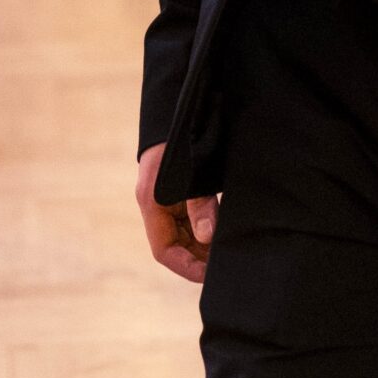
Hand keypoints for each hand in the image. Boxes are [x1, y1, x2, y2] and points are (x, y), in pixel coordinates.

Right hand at [137, 142, 218, 284]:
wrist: (181, 101)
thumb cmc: (184, 136)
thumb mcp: (192, 173)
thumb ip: (200, 205)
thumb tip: (208, 239)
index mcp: (152, 201)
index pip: (164, 250)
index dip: (185, 266)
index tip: (209, 276)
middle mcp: (155, 201)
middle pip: (174, 243)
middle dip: (197, 257)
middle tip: (224, 265)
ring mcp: (165, 194)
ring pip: (182, 231)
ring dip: (201, 244)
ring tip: (226, 251)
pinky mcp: (176, 186)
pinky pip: (187, 216)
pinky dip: (203, 227)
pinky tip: (221, 231)